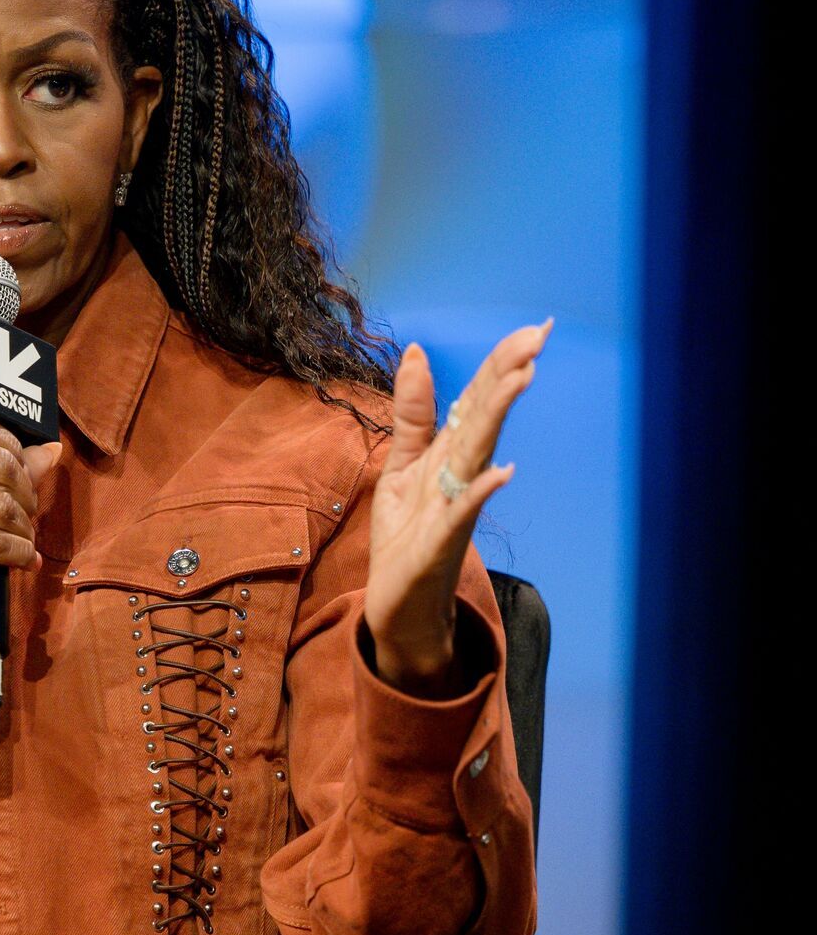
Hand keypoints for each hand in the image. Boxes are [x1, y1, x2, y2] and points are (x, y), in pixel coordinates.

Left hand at [364, 319, 552, 695]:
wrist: (399, 604)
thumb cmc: (407, 535)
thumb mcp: (401, 465)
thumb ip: (413, 413)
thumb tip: (416, 352)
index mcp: (451, 456)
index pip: (478, 402)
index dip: (499, 366)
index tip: (529, 330)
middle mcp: (461, 477)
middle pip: (485, 419)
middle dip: (507, 378)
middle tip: (535, 338)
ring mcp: (455, 509)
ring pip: (478, 456)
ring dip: (497, 417)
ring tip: (520, 378)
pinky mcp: (440, 543)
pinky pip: (463, 514)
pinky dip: (481, 492)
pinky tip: (502, 471)